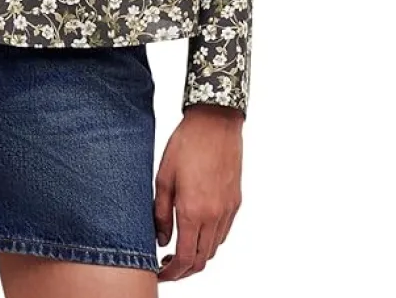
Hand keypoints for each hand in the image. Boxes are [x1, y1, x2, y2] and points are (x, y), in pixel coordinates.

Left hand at [153, 104, 242, 280]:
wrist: (216, 122)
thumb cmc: (187, 143)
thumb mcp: (163, 176)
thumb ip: (160, 212)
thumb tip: (161, 239)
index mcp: (193, 211)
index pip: (185, 258)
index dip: (172, 273)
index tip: (160, 273)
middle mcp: (214, 216)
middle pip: (202, 260)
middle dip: (184, 270)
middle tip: (167, 266)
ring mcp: (228, 210)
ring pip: (214, 249)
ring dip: (198, 256)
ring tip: (180, 248)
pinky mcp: (236, 202)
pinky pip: (223, 232)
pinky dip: (210, 241)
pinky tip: (197, 231)